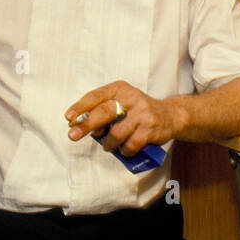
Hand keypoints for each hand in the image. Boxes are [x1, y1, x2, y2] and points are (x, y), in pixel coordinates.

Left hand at [65, 81, 181, 155]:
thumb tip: (80, 125)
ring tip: (108, 146)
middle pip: (104, 112)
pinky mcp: (150, 128)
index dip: (81, 107)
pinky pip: (131, 144)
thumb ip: (102, 110)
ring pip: (116, 132)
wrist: (170, 115)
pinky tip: (125, 150)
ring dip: (108, 143)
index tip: (69, 118)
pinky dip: (125, 150)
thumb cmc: (138, 111)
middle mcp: (131, 98)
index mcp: (120, 89)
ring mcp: (142, 113)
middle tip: (73, 135)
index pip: (96, 96)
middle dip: (86, 125)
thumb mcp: (122, 102)